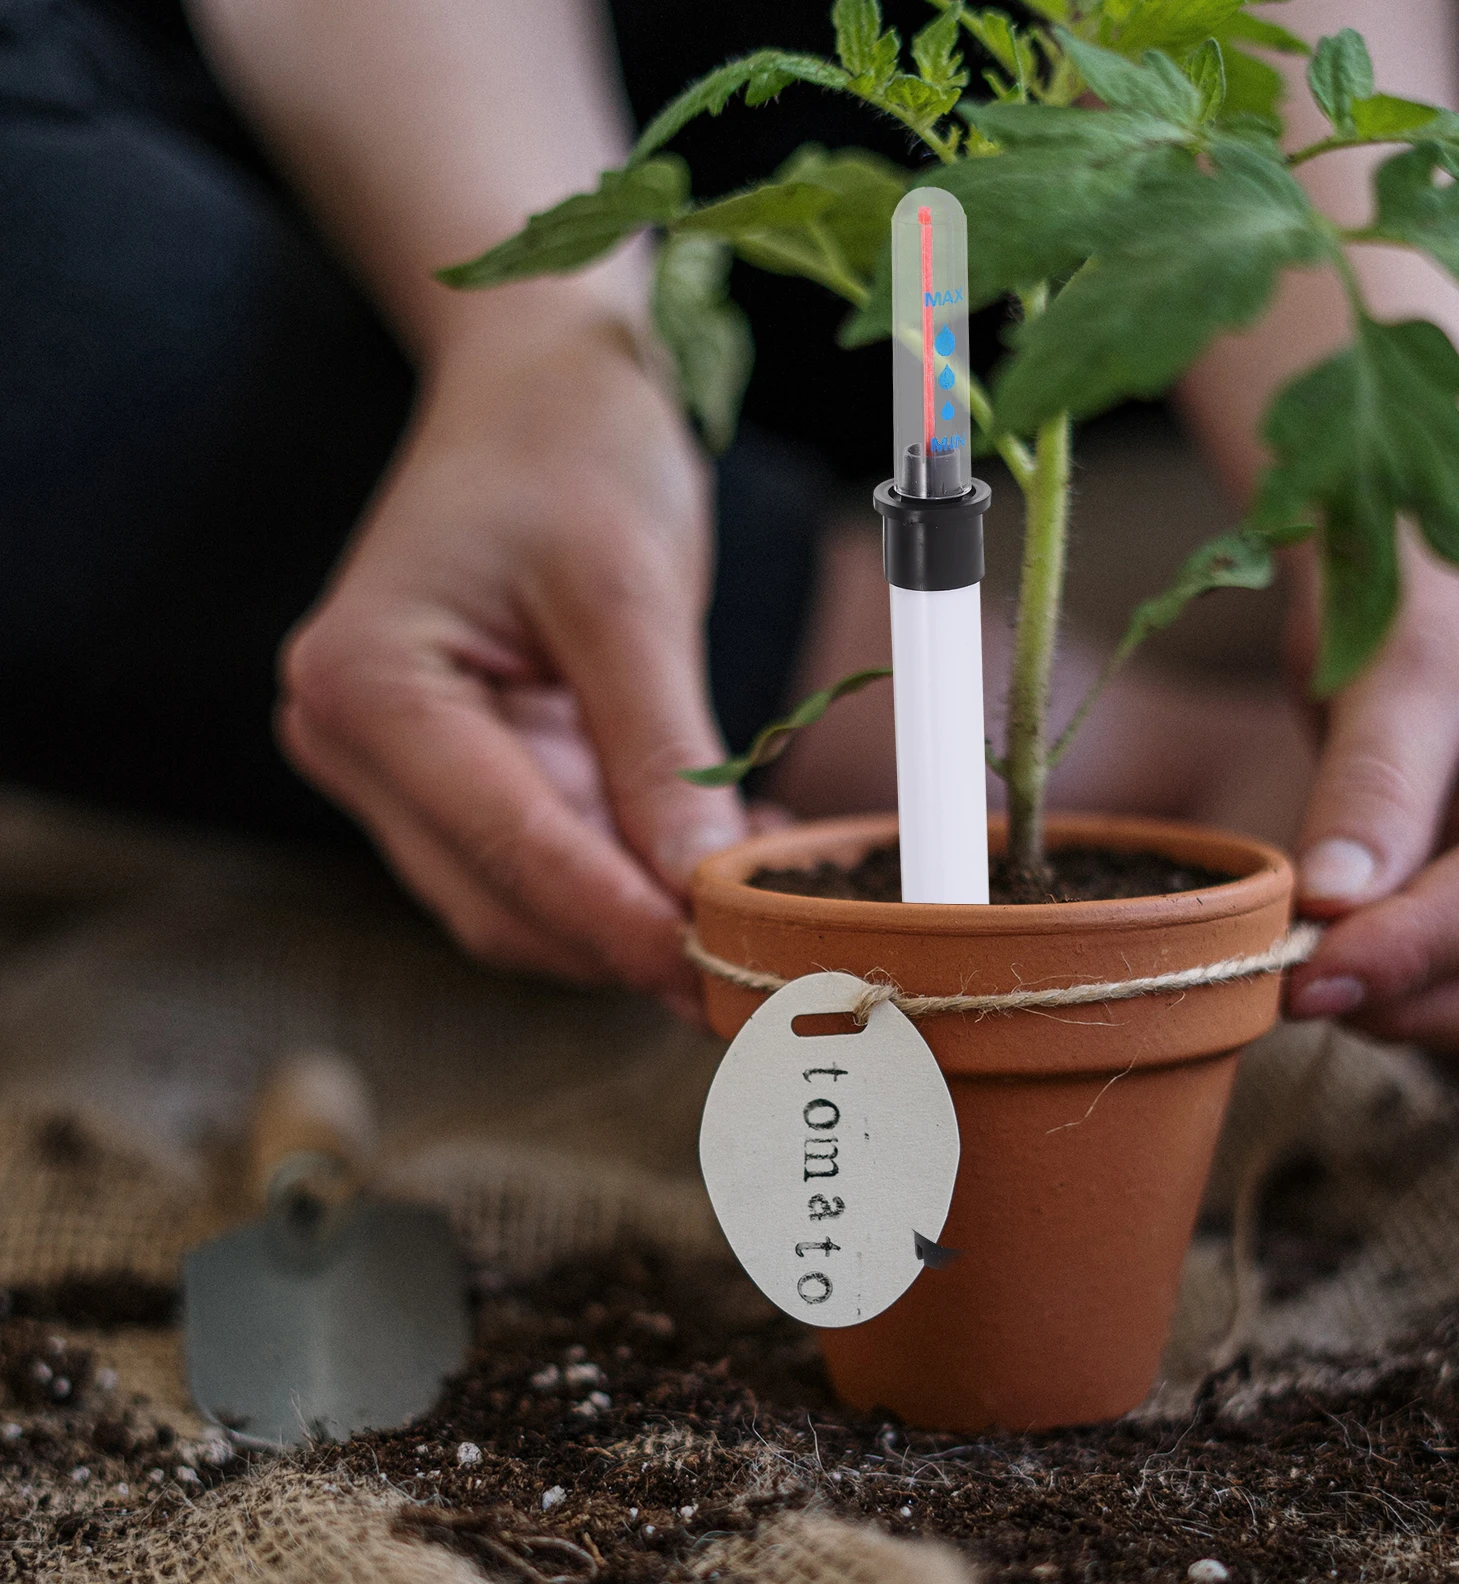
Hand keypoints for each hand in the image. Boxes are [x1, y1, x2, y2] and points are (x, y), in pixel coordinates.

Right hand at [278, 309, 744, 1008]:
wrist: (535, 385)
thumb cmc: (569, 446)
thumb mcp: (628, 588)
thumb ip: (659, 748)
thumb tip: (702, 890)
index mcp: (367, 683)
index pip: (509, 847)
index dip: (624, 923)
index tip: (723, 974)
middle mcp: (353, 740)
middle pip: (502, 896)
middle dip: (630, 938)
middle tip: (758, 962)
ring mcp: (396, 765)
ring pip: (520, 898)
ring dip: (634, 916)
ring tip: (751, 896)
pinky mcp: (451, 772)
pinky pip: (542, 857)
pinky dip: (626, 876)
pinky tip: (712, 854)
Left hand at [1284, 473, 1458, 1084]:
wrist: (1408, 539)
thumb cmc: (1419, 559)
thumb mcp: (1400, 655)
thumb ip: (1375, 783)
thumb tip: (1331, 907)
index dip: (1425, 943)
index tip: (1318, 978)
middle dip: (1433, 997)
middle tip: (1302, 990)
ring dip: (1418, 1004)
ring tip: (1312, 969)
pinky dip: (1405, 984)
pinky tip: (1338, 961)